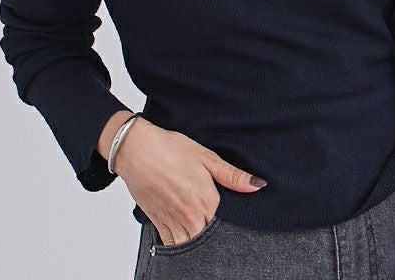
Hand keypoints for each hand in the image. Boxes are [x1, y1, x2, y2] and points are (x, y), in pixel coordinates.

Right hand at [112, 118, 267, 245]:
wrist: (136, 149)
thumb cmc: (170, 148)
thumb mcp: (205, 156)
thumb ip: (232, 175)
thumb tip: (258, 185)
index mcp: (207, 201)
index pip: (227, 223)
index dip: (229, 220)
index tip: (228, 214)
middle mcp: (191, 217)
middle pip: (210, 237)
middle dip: (213, 231)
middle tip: (211, 215)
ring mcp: (173, 223)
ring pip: (191, 245)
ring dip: (197, 238)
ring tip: (199, 222)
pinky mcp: (158, 224)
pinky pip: (171, 245)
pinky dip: (179, 242)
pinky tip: (183, 229)